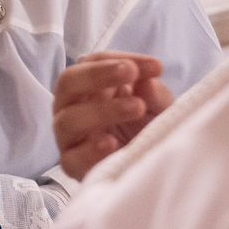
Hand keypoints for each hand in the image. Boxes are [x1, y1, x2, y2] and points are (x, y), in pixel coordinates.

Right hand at [53, 51, 172, 178]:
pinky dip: (90, 150)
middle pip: (68, 82)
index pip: (93, 62)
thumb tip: (148, 82)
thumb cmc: (149, 130)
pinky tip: (112, 144)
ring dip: (102, 110)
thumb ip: (155, 94)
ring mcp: (70, 136)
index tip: (155, 67)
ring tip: (137, 107)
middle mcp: (74, 106)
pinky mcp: (72, 165)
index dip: (120, 60)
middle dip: (98, 74)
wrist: (152, 168)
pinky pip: (71, 157)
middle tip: (130, 72)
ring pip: (68, 119)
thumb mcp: (160, 108)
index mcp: (91, 86)